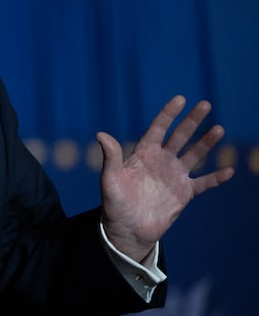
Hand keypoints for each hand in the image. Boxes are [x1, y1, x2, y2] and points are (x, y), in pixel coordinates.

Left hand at [96, 95, 233, 261]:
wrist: (127, 229)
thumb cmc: (115, 203)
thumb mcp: (110, 179)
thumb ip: (111, 157)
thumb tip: (100, 134)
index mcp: (143, 153)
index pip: (158, 128)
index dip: (168, 114)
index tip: (180, 99)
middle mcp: (161, 160)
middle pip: (180, 136)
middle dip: (192, 121)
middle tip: (205, 104)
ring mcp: (174, 175)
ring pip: (194, 154)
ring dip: (206, 143)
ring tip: (219, 129)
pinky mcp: (184, 193)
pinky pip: (203, 183)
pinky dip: (215, 177)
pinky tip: (228, 170)